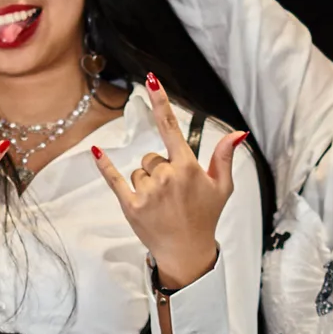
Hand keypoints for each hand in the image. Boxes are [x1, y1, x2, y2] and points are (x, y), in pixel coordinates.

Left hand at [93, 81, 244, 289]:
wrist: (187, 253)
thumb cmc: (205, 218)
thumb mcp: (222, 188)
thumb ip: (224, 157)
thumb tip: (236, 133)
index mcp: (187, 168)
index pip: (170, 127)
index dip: (160, 102)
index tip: (150, 81)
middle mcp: (166, 177)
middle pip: (152, 157)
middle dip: (160, 170)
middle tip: (172, 194)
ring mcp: (147, 192)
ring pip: (138, 172)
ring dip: (147, 183)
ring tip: (161, 205)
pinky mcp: (130, 206)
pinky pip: (114, 180)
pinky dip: (105, 166)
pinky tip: (96, 152)